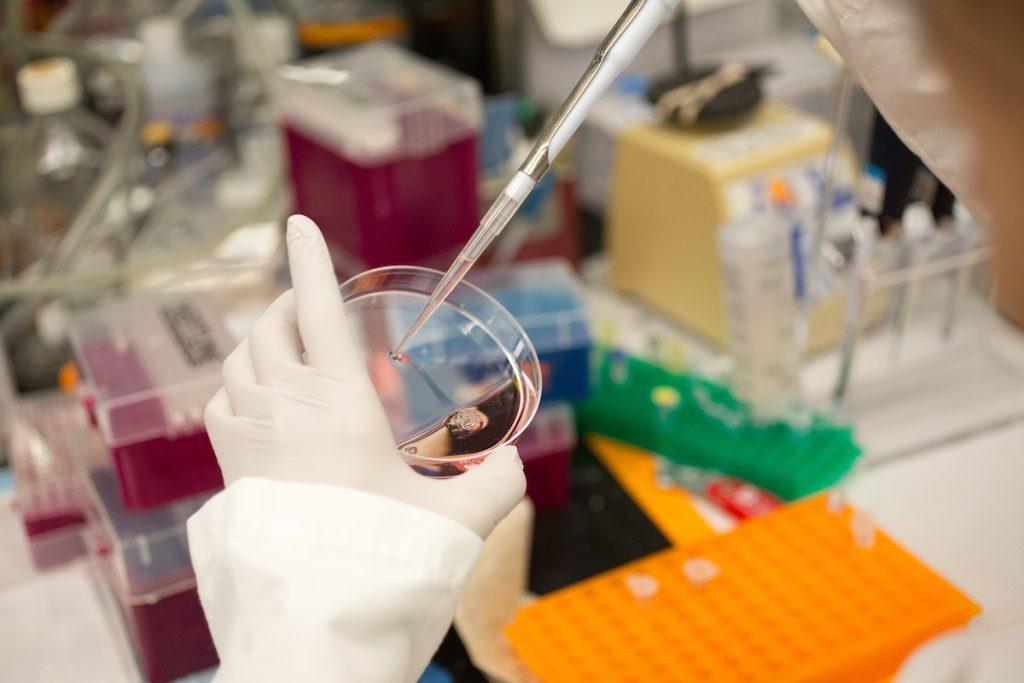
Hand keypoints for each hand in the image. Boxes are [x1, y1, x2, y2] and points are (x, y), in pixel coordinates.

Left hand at [203, 215, 525, 537]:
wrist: (320, 610)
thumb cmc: (385, 554)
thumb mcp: (459, 516)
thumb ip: (498, 483)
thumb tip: (513, 464)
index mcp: (339, 402)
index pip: (315, 310)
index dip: (308, 260)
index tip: (297, 223)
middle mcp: (285, 407)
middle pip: (269, 327)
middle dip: (287, 301)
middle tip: (308, 301)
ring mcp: (250, 436)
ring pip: (237, 360)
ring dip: (260, 341)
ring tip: (286, 346)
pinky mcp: (231, 467)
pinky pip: (219, 403)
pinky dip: (237, 385)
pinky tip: (257, 399)